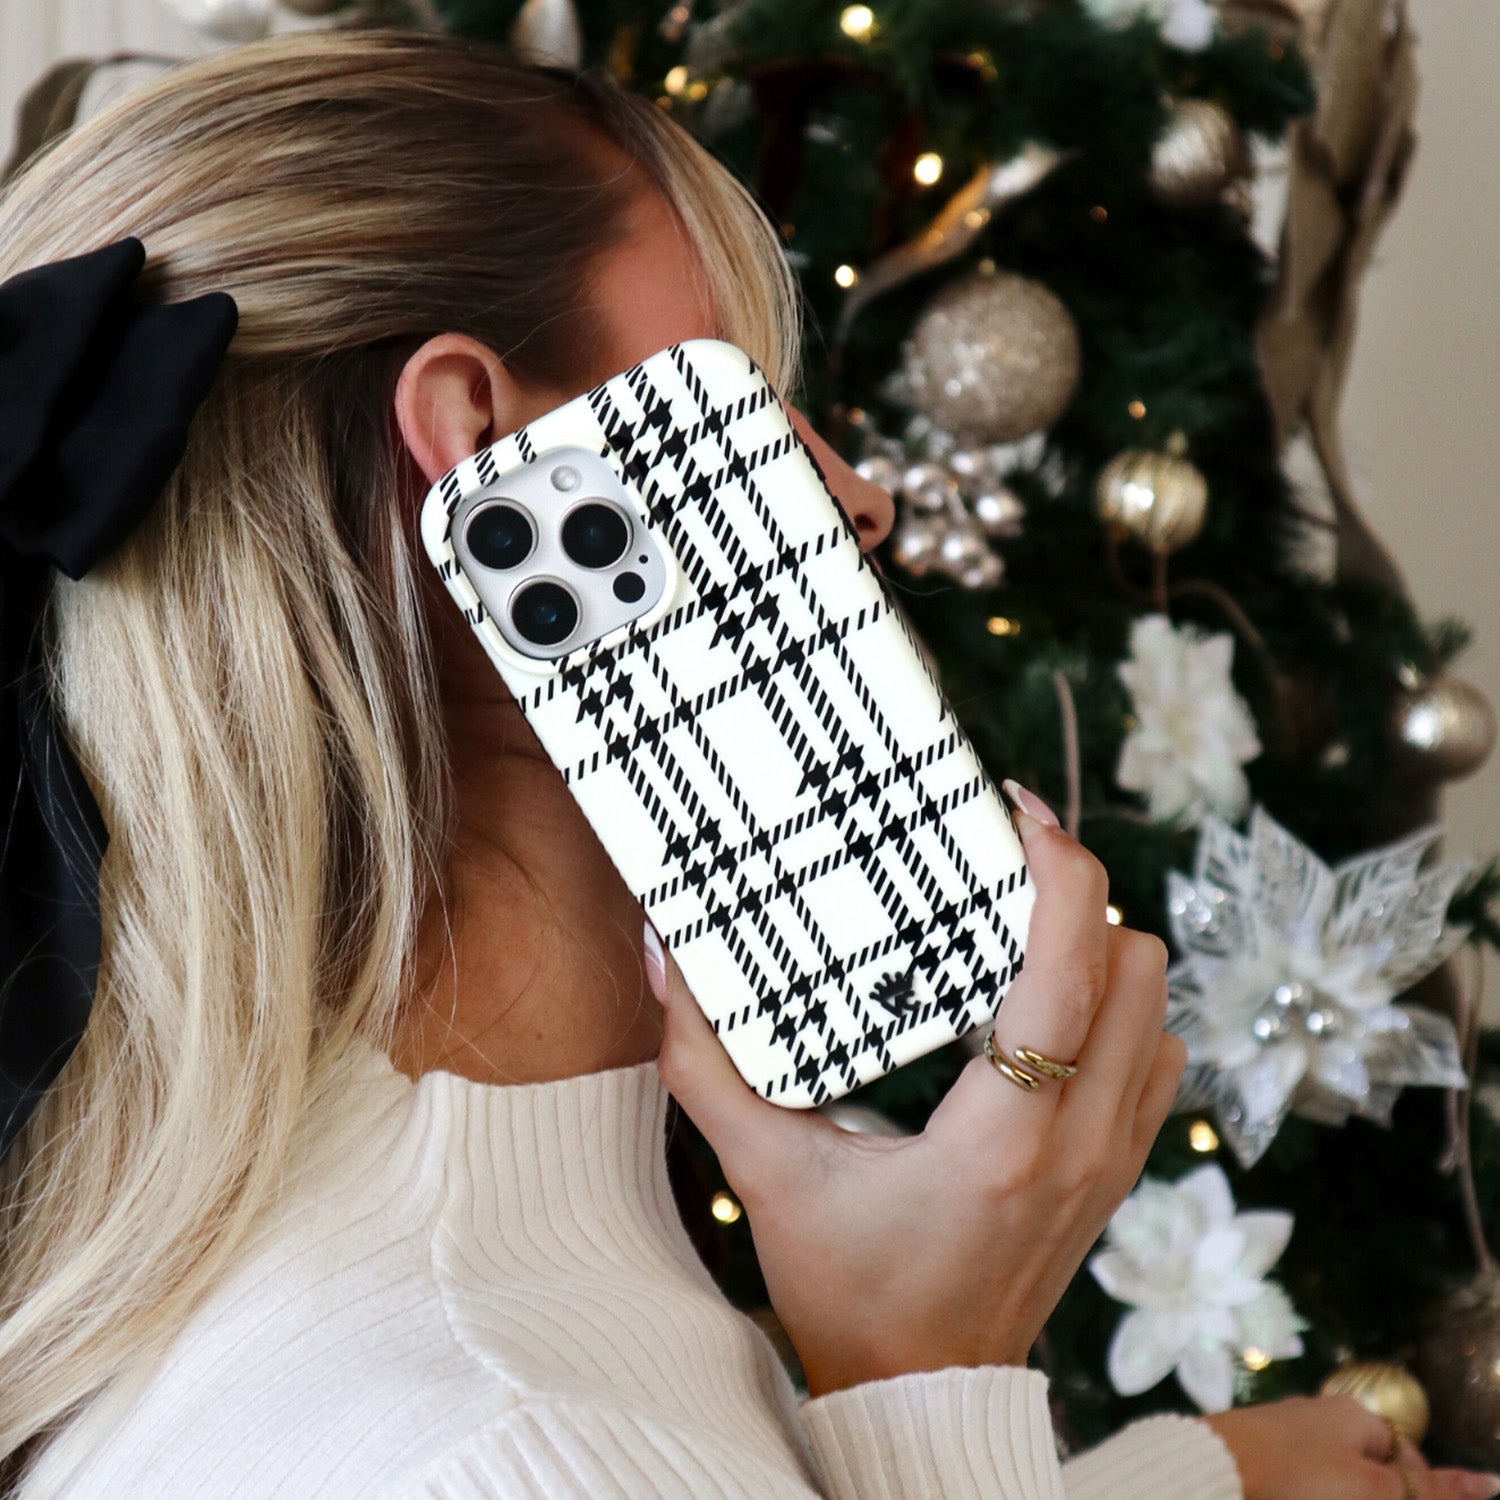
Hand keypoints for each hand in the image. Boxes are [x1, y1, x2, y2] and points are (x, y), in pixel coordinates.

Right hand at [647, 788, 1185, 1397]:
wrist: (923, 1391)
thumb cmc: (848, 1290)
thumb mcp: (763, 1176)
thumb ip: (705, 1063)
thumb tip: (665, 955)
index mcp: (1000, 1140)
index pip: (1069, 977)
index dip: (1061, 875)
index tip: (1019, 813)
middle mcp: (1078, 1142)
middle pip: (1134, 967)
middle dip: (1079, 895)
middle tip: (1005, 865)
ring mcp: (1114, 1159)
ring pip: (1158, 1005)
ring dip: (1105, 947)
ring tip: (1027, 924)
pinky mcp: (1121, 1170)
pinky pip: (1160, 1055)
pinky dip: (1122, 1006)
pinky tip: (1053, 1002)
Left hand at [1204, 1396, 1499, 1499]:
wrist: (1214, 1470)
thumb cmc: (1299, 1475)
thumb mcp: (1371, 1487)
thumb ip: (1423, 1490)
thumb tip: (1487, 1482)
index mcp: (1354, 1417)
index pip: (1405, 1457)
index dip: (1422, 1490)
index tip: (1420, 1499)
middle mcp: (1322, 1418)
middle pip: (1370, 1468)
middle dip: (1382, 1492)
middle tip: (1368, 1498)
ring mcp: (1288, 1435)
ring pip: (1335, 1476)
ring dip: (1346, 1491)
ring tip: (1338, 1494)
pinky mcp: (1261, 1455)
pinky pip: (1302, 1477)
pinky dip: (1312, 1488)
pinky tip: (1303, 1492)